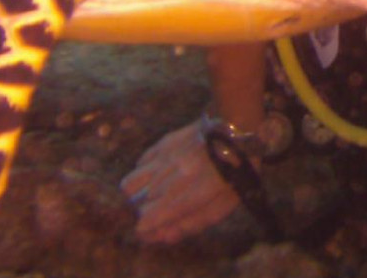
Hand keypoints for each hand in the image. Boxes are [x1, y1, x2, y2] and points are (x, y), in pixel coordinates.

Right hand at [120, 120, 239, 243]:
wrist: (237, 129)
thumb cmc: (234, 172)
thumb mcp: (224, 203)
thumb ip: (194, 222)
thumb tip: (164, 237)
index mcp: (189, 196)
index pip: (149, 220)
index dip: (147, 229)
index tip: (152, 230)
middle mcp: (171, 177)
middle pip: (138, 205)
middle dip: (146, 214)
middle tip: (160, 211)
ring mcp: (165, 159)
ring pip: (129, 185)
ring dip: (137, 194)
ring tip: (153, 193)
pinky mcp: (163, 143)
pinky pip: (139, 164)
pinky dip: (143, 174)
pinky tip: (159, 173)